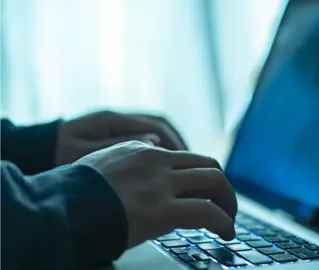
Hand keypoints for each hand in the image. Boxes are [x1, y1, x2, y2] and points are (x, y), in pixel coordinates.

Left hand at [56, 111, 186, 164]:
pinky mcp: (114, 132)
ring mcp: (117, 124)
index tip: (189, 161)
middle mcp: (119, 117)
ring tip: (182, 168)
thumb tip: (155, 142)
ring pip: (155, 130)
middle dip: (179, 144)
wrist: (38, 148)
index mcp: (113, 119)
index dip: (177, 143)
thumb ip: (119, 147)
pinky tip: (161, 167)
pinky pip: (144, 137)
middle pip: (161, 125)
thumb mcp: (86, 153)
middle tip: (192, 165)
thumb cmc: (58, 154)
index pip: (157, 125)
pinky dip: (158, 150)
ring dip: (171, 147)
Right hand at [74, 141, 236, 247]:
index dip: (203, 177)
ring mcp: (161, 183)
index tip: (207, 193)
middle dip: (223, 187)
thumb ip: (131, 164)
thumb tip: (150, 171)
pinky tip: (225, 232)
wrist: (59, 209)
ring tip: (228, 222)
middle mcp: (157, 161)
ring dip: (228, 203)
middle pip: (208, 165)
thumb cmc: (75, 194)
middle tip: (226, 206)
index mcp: (143, 150)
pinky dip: (223, 222)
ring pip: (215, 182)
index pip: (188, 158)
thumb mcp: (105, 166)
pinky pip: (207, 212)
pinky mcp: (162, 210)